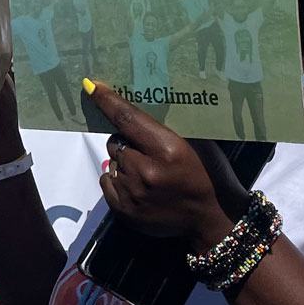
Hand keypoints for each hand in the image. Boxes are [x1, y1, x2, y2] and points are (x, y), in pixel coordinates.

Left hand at [84, 79, 246, 247]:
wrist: (212, 218)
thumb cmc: (209, 175)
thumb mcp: (197, 144)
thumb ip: (167, 128)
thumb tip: (137, 106)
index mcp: (168, 150)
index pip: (128, 119)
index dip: (107, 101)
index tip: (91, 86)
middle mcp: (146, 172)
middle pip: (116, 142)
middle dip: (126, 141)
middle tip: (146, 150)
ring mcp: (133, 194)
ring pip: (111, 162)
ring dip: (124, 162)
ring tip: (148, 171)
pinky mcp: (124, 211)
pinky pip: (107, 181)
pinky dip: (118, 179)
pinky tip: (139, 185)